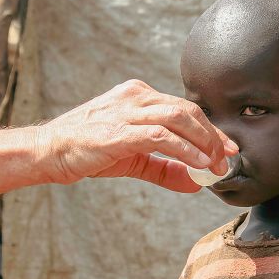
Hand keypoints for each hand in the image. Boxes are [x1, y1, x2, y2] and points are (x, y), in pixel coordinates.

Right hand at [37, 80, 237, 192]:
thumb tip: (195, 183)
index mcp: (139, 96)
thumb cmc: (88, 150)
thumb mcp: (133, 159)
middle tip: (228, 158)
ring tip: (216, 163)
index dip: (210, 129)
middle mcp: (136, 96)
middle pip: (187, 110)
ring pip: (179, 118)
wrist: (50, 151)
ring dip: (204, 141)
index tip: (227, 148)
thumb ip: (165, 169)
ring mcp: (128, 111)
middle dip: (213, 135)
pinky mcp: (120, 130)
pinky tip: (198, 163)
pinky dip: (185, 149)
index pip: (184, 109)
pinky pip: (161, 136)